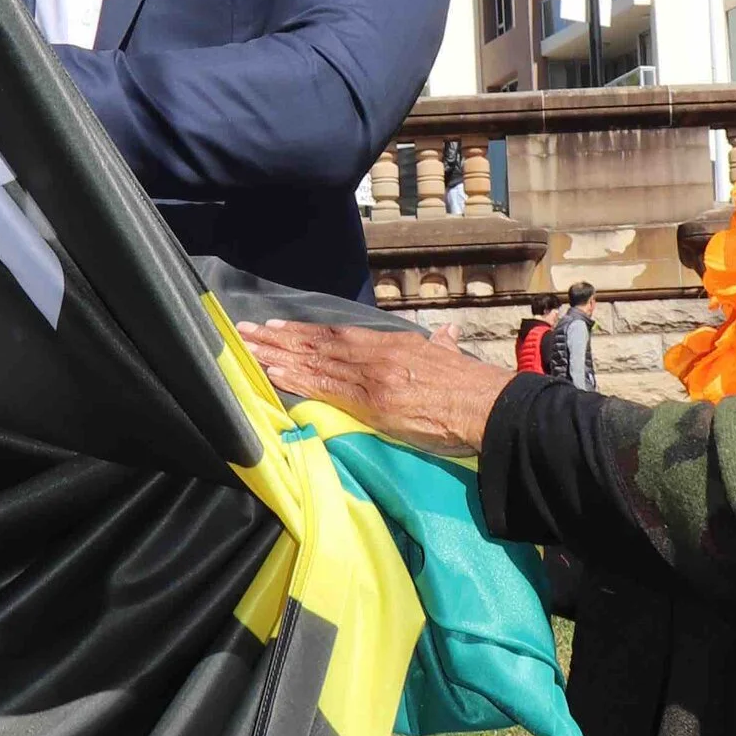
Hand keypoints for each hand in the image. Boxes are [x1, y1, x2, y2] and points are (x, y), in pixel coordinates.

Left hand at [243, 317, 509, 456]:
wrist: (490, 407)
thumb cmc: (474, 389)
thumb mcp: (453, 358)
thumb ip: (442, 347)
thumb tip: (446, 338)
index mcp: (393, 346)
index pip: (338, 336)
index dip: (304, 332)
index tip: (277, 328)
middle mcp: (376, 356)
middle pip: (317, 345)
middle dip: (278, 340)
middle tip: (245, 331)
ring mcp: (371, 378)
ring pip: (313, 362)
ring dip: (276, 355)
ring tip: (247, 348)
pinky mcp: (371, 403)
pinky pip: (324, 388)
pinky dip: (294, 379)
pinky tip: (271, 373)